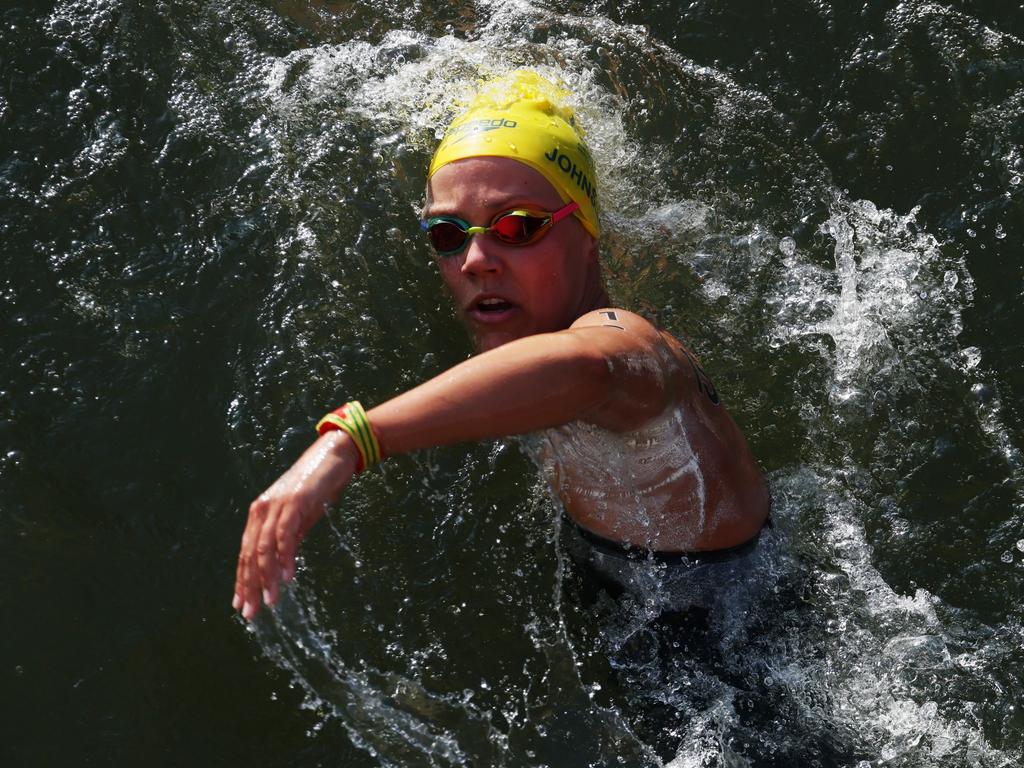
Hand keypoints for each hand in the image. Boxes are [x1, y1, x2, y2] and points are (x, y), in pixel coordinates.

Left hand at [233, 431, 358, 619]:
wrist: (333, 455)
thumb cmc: (318, 485)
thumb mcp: (302, 516)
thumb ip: (290, 538)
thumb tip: (283, 565)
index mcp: (260, 513)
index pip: (246, 553)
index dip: (243, 580)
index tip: (241, 604)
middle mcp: (262, 509)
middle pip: (250, 554)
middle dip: (250, 586)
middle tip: (251, 613)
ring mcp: (276, 505)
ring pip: (264, 549)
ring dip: (267, 578)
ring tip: (271, 602)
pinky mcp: (293, 503)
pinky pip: (284, 536)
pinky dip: (284, 558)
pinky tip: (287, 577)